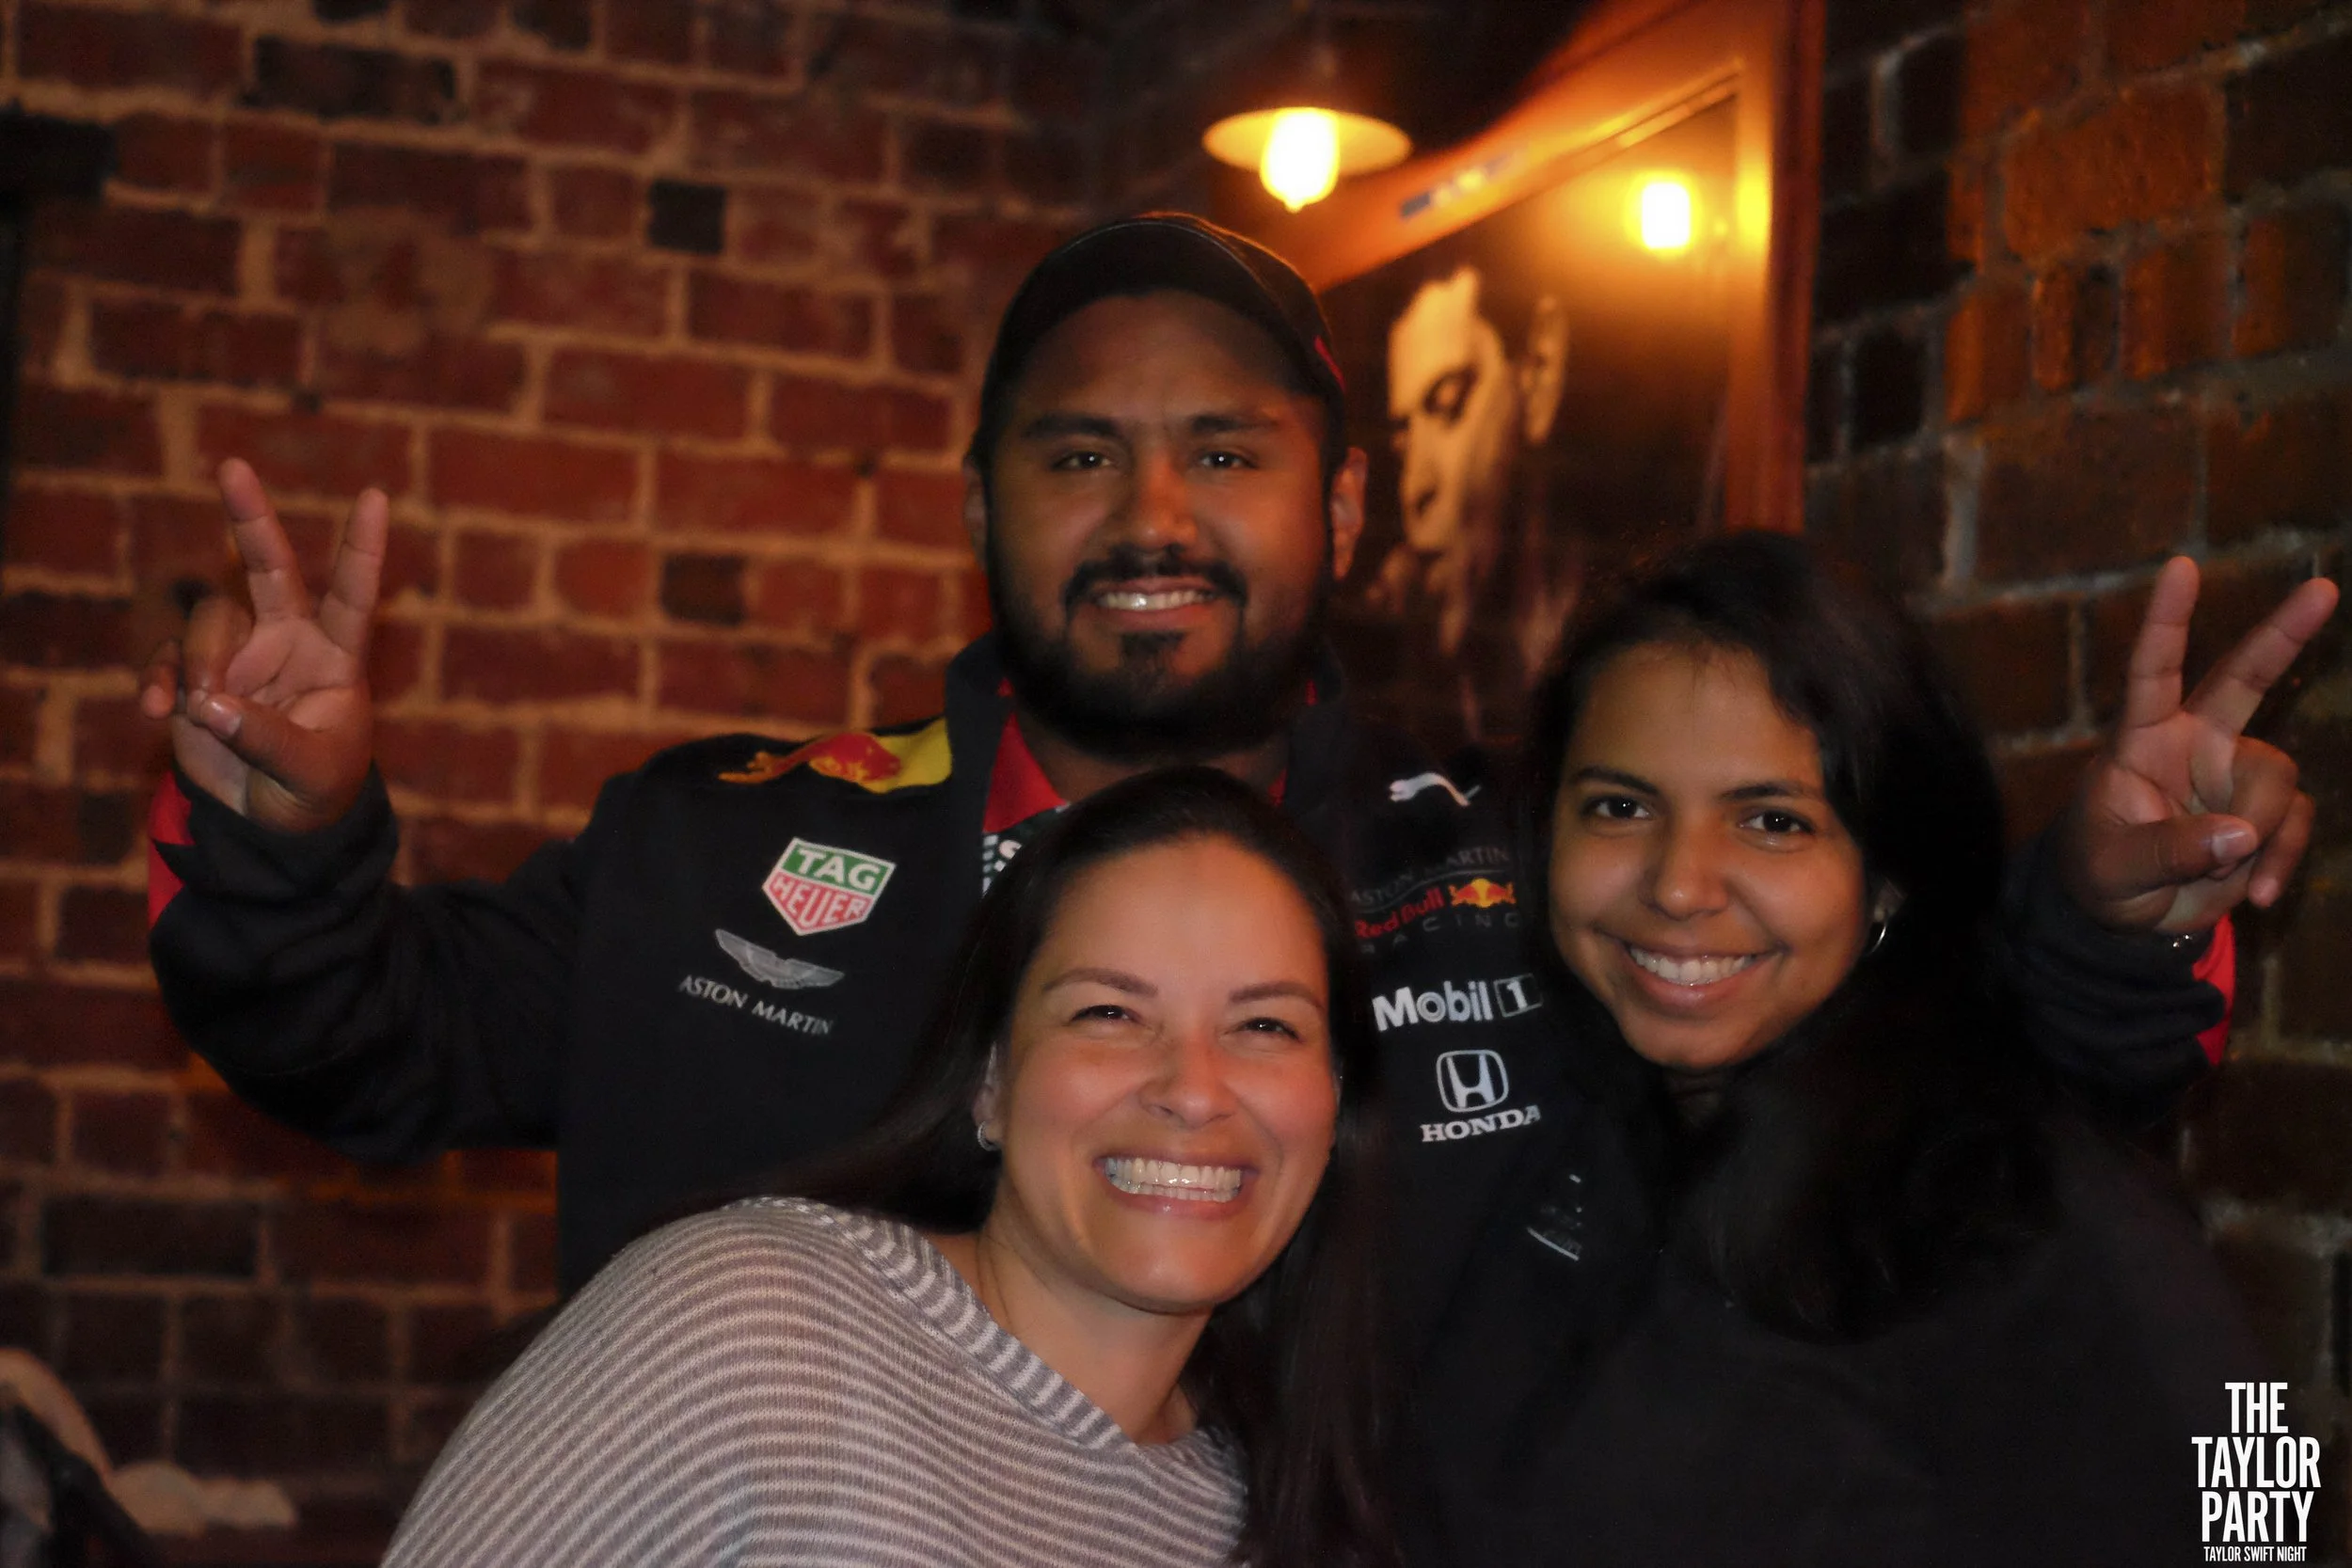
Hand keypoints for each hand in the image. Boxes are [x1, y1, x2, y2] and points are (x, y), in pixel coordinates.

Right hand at [138, 460, 388, 833]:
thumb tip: (206, 704)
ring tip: (199, 710)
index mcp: (336, 657)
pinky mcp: (197, 678)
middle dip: (251, 519)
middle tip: (234, 467)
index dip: (363, 549)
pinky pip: (168, 659)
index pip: (354, 595)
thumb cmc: (317, 791)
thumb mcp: (307, 773)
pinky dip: (158, 682)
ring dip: (197, 663)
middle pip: (270, 568)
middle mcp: (288, 642)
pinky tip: (155, 713)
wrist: (278, 825)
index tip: (377, 497)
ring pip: (207, 623)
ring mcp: (240, 655)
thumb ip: (263, 738)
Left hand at [2061, 556, 2338, 932]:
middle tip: (2324, 589)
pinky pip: (2293, 826)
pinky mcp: (2262, 815)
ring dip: (2262, 833)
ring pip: (2278, 779)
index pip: (2152, 671)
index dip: (2167, 620)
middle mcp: (2193, 745)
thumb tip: (2240, 836)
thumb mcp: (2116, 869)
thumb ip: (2171, 851)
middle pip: (2244, 680)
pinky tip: (2255, 896)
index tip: (2181, 567)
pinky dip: (2280, 863)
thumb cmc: (2099, 874)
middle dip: (2284, 635)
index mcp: (2142, 740)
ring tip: (2226, 877)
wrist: (2123, 918)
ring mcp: (2233, 776)